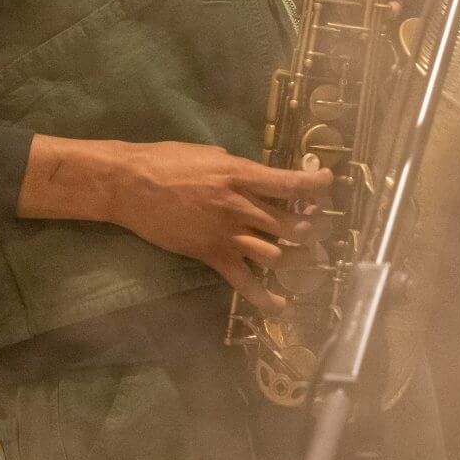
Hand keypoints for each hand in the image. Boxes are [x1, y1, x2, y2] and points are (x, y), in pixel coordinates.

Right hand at [17, 136, 329, 312]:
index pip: (292, 183)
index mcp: (242, 175)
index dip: (317, 185)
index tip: (329, 183)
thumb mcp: (212, 154)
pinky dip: (265, 298)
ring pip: (277, 253)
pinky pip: (245, 283)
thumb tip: (261, 180)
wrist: (131, 186)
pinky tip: (282, 306)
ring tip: (301, 255)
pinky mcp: (212, 256)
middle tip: (315, 224)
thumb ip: (241, 170)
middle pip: (292, 224)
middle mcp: (240, 207)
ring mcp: (227, 234)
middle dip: (312, 227)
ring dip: (293, 256)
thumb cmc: (168, 160)